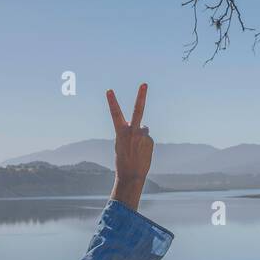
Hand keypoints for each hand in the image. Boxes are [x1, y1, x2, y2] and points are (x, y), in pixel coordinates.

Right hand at [106, 84, 153, 210]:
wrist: (131, 175)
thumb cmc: (123, 160)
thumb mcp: (121, 144)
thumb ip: (130, 132)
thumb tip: (144, 126)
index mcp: (120, 132)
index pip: (115, 114)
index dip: (112, 101)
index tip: (109, 90)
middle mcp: (132, 131)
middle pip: (137, 110)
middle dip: (141, 96)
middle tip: (144, 84)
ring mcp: (142, 135)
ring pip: (143, 129)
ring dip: (140, 136)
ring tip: (136, 149)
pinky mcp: (150, 140)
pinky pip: (147, 138)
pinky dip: (145, 143)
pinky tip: (141, 152)